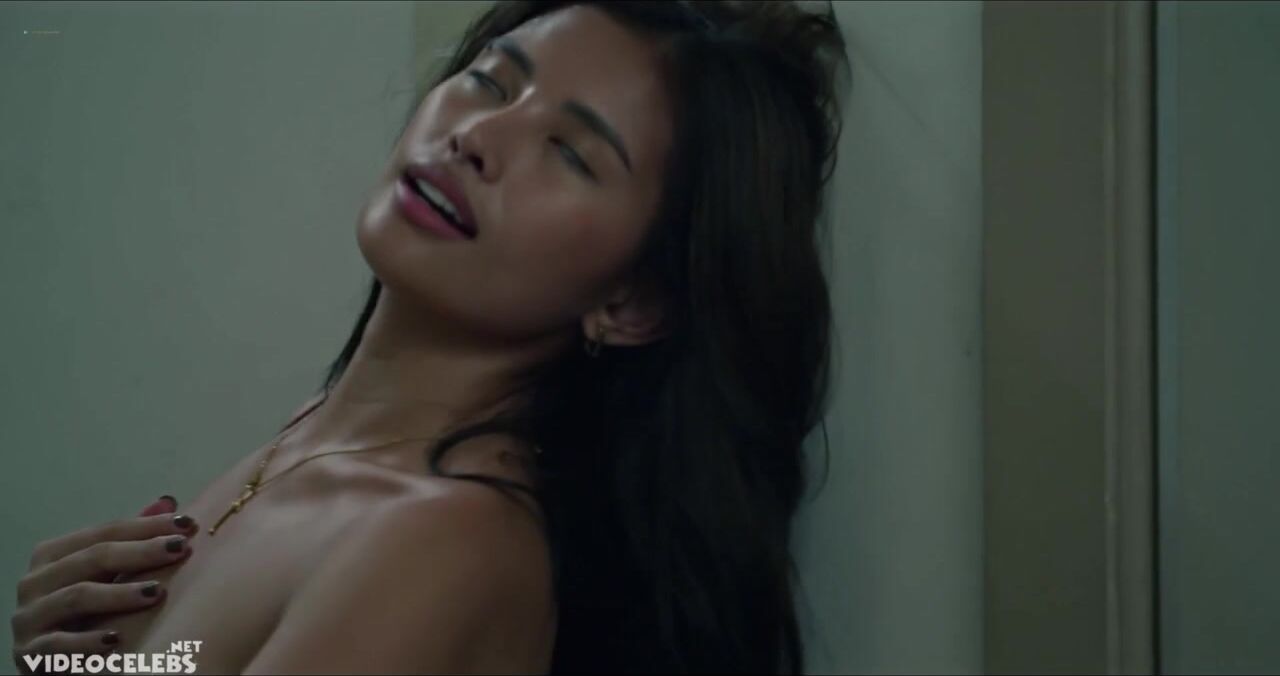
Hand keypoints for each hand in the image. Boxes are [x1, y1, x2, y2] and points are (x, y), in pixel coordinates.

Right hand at [10, 497, 198, 674]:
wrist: (51, 661)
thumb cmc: (83, 613)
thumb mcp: (105, 576)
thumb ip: (131, 540)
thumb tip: (168, 500)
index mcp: (52, 556)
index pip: (104, 532)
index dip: (146, 526)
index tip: (186, 524)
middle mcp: (35, 582)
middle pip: (92, 559)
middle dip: (140, 552)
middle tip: (180, 549)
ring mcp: (28, 619)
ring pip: (76, 598)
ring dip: (119, 594)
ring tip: (156, 593)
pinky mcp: (28, 656)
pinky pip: (56, 646)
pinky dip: (86, 642)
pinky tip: (117, 639)